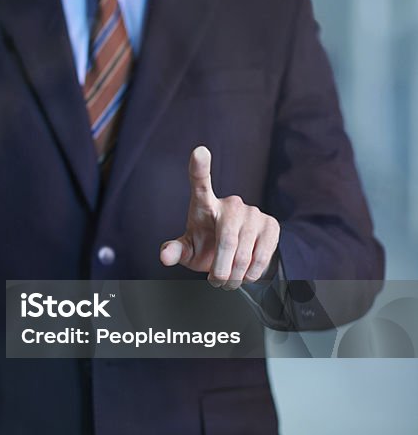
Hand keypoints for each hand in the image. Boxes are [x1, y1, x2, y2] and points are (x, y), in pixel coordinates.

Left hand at [159, 145, 279, 289]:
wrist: (235, 256)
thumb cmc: (205, 246)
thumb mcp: (188, 250)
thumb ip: (175, 251)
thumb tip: (165, 256)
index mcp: (204, 203)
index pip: (200, 182)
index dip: (200, 167)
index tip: (199, 152)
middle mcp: (231, 203)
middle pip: (227, 239)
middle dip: (221, 268)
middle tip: (217, 282)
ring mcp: (253, 212)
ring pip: (245, 252)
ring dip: (235, 275)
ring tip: (228, 281)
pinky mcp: (271, 224)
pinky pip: (263, 254)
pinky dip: (252, 272)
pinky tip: (245, 273)